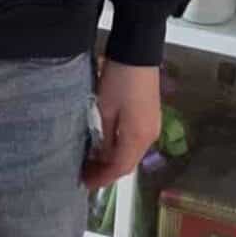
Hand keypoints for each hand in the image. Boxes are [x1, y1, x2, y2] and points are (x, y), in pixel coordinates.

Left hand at [82, 59, 160, 193]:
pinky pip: (134, 142)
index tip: (83, 184)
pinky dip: (120, 148)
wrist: (137, 52)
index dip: (101, 178)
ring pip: (131, 153)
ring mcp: (152, 126)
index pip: (119, 168)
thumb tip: (102, 157)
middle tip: (84, 175)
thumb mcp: (105, 110)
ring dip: (112, 160)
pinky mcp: (150, 117)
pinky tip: (105, 146)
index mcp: (138, 137)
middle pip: (127, 163)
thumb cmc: (118, 80)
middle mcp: (149, 136)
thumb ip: (105, 138)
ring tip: (91, 163)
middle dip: (106, 172)